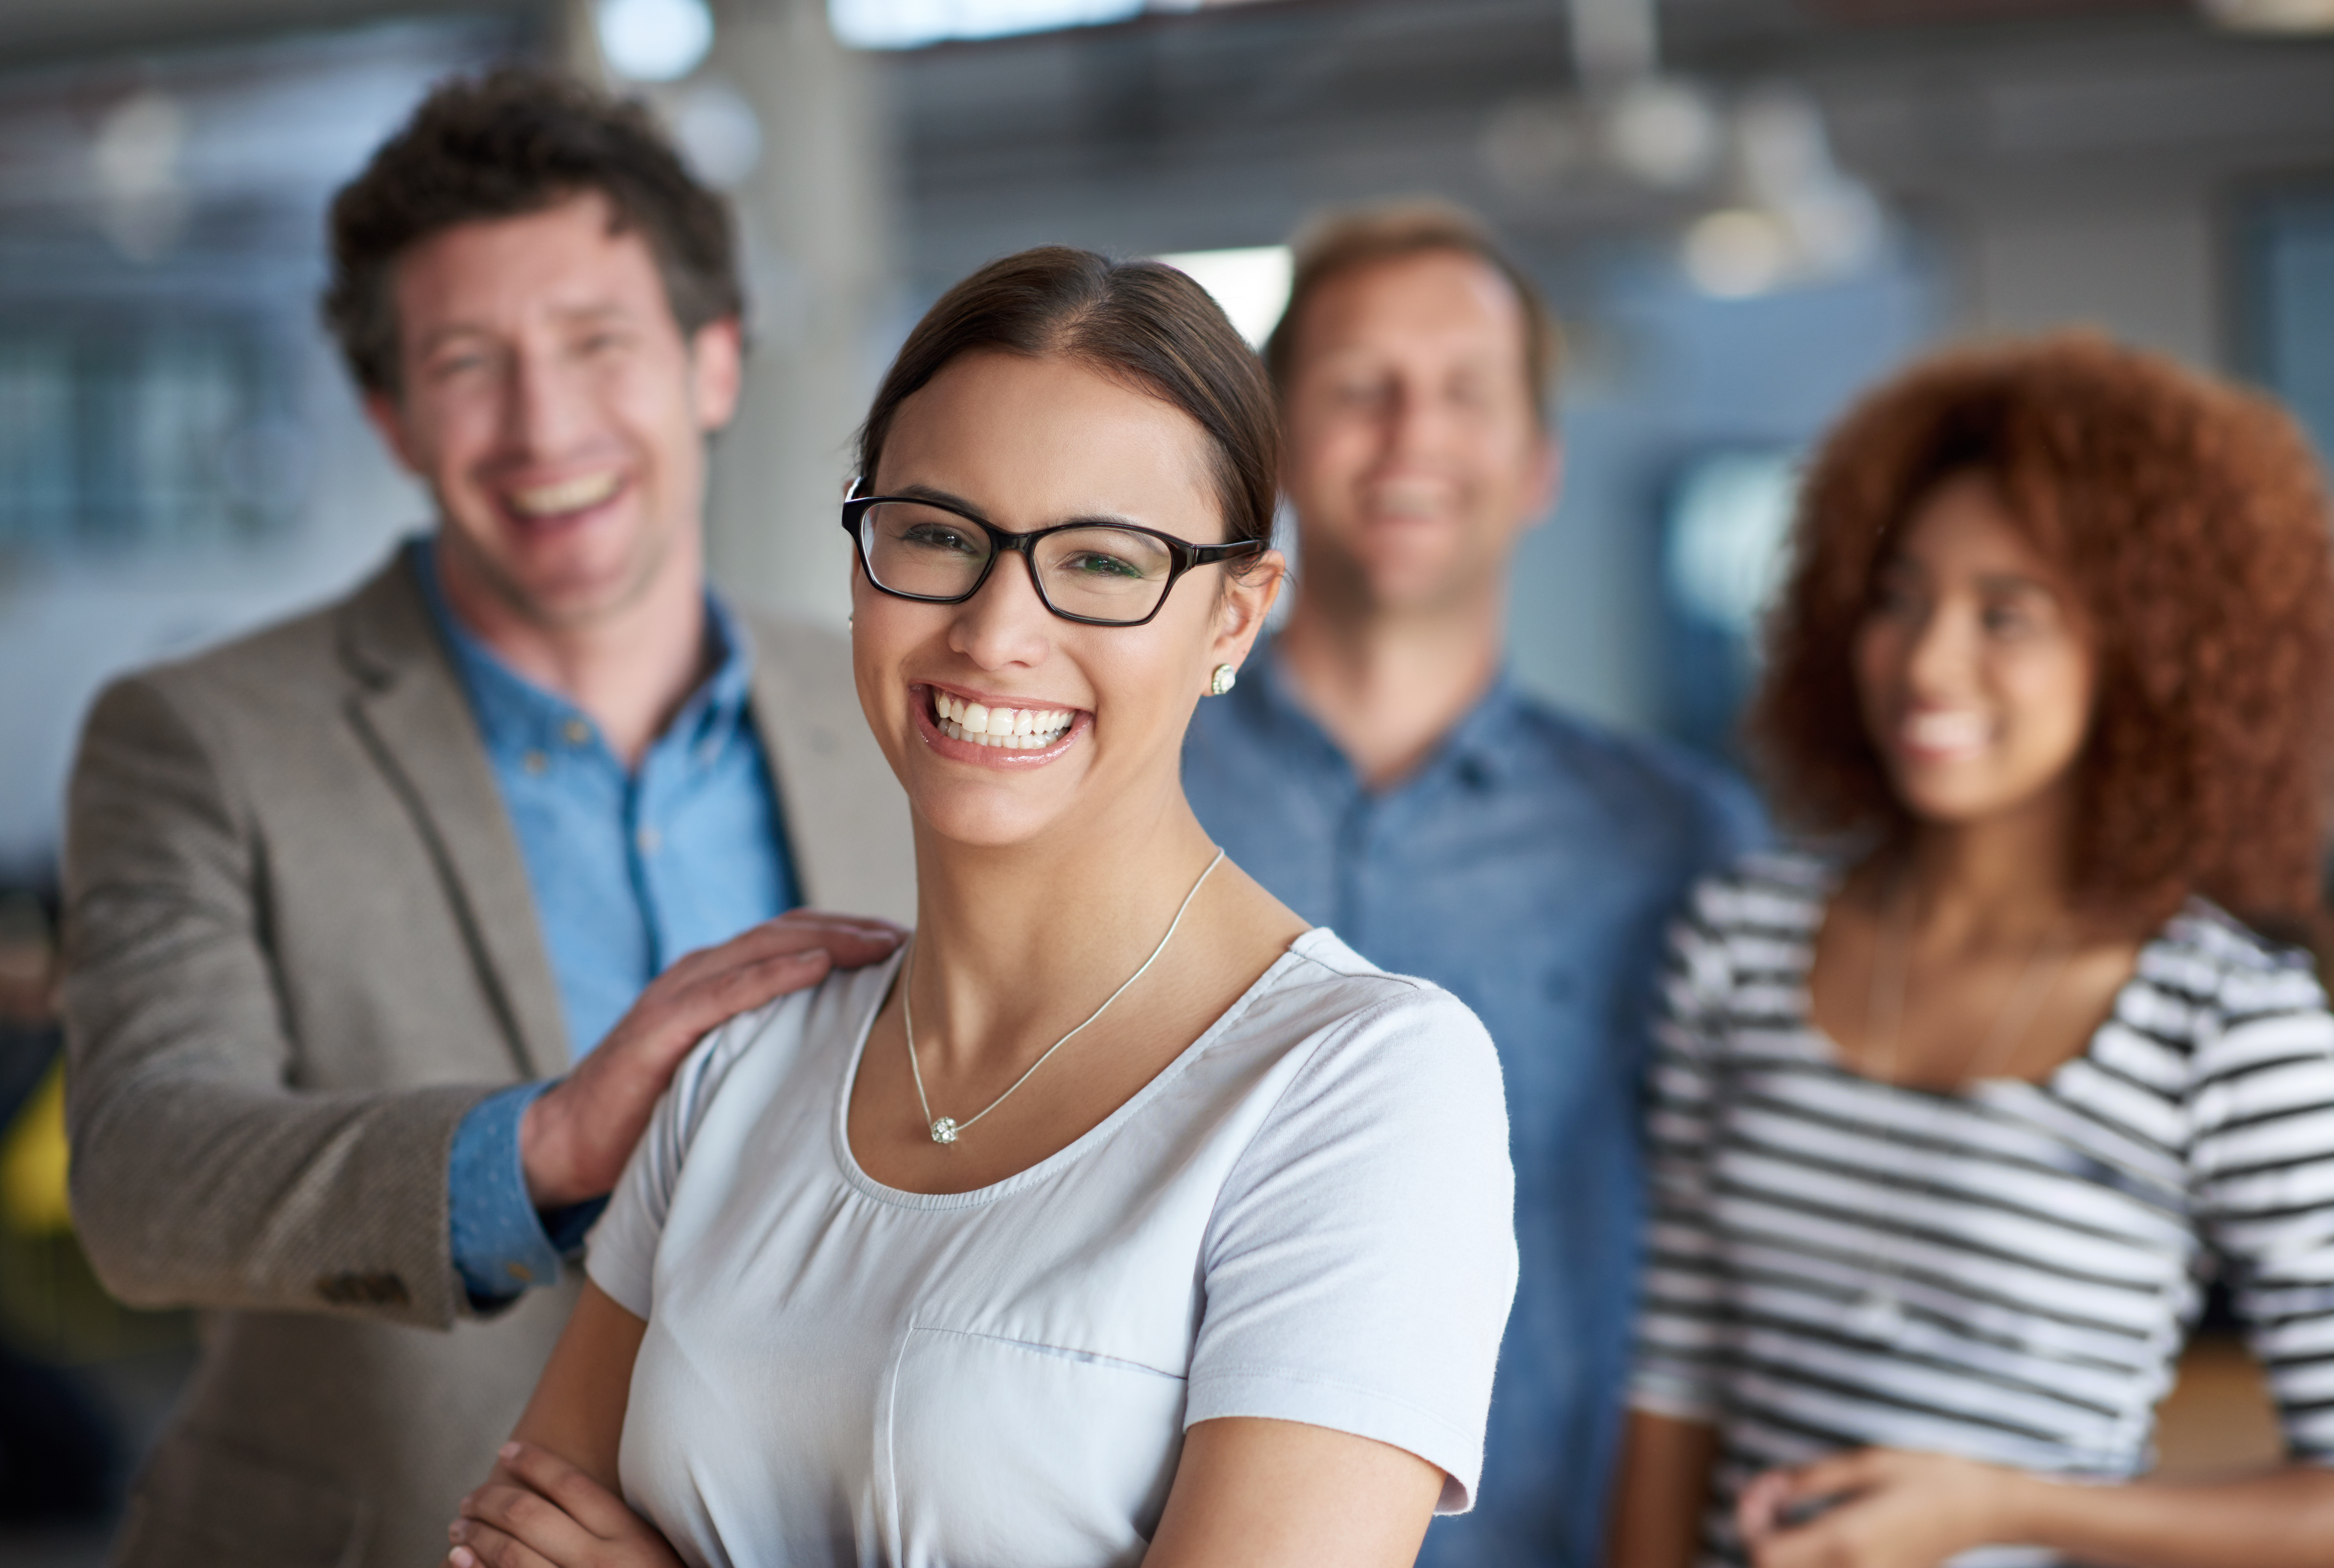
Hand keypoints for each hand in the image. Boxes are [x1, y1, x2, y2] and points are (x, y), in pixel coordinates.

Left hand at [446, 1442, 683, 1567]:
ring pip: (510, 1553)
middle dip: (492, 1500)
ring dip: (476, 1534)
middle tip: (471, 1498)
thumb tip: (559, 1501)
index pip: (571, 1485)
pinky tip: (460, 1559)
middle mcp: (599, 1563)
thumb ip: (618, 1529)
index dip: (535, 1463)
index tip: (509, 1451)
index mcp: (629, 1538)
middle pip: (530, 1515)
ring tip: (460, 1525)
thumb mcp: (652, 1554)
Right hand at [521, 910, 902, 1206]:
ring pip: (763, 949)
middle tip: (911, 936)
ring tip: (882, 942)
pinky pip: (723, 991)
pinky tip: (815, 967)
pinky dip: (771, 974)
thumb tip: (850, 1052)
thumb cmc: (658, 1106)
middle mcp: (702, 974)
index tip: (908, 941)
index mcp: (721, 980)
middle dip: (853, 928)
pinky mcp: (658, 1027)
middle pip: (791, 933)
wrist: (572, 1140)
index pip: (798, 938)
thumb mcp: (728, 1067)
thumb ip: (772, 1045)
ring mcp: (678, 994)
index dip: (854, 933)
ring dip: (827, 940)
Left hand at [1738, 1447, 2030, 1567]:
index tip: (1765, 1489)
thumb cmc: (1927, 1476)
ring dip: (1784, 1552)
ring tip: (1789, 1517)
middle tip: (1773, 1500)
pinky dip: (1809, 1560)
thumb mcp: (1864, 1464)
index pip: (1764, 1554)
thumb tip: (1766, 1490)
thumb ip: (1808, 1480)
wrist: (1984, 1509)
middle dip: (1763, 1537)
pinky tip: (1813, 1534)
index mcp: (1845, 1539)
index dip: (1750, 1521)